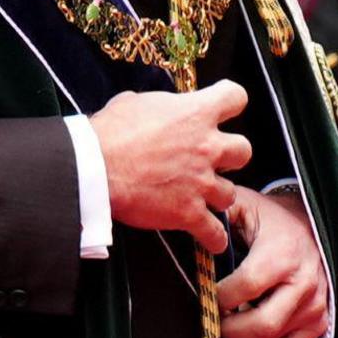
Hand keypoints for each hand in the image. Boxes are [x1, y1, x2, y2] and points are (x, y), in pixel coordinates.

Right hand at [92, 82, 250, 253]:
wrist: (94, 169)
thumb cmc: (110, 133)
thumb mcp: (135, 103)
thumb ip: (159, 105)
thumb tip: (157, 109)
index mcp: (196, 113)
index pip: (235, 97)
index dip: (230, 103)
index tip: (223, 111)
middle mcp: (207, 146)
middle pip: (244, 151)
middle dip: (231, 157)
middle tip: (214, 161)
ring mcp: (201, 182)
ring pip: (230, 193)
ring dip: (218, 196)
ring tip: (203, 198)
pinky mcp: (189, 212)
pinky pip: (215, 232)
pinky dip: (215, 238)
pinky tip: (213, 239)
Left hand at [217, 185, 327, 337]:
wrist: (310, 224)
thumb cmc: (271, 219)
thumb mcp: (244, 205)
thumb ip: (216, 217)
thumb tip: (190, 229)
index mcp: (283, 254)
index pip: (245, 288)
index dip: (219, 296)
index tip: (207, 292)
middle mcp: (303, 282)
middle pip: (261, 325)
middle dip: (228, 328)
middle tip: (215, 317)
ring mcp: (315, 304)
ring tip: (233, 320)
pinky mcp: (319, 321)